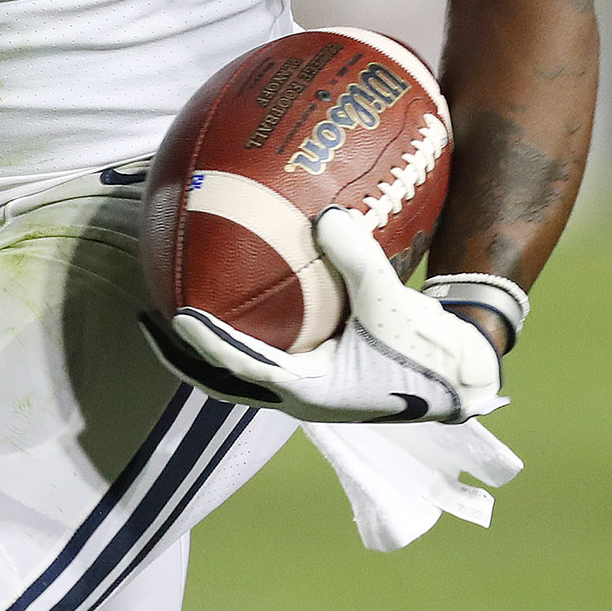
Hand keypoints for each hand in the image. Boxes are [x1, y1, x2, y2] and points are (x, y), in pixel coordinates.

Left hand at [147, 207, 506, 423]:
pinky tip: (245, 293)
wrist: (461, 377)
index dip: (208, 345)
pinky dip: (249, 331)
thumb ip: (358, 260)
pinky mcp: (322, 372)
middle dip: (185, 354)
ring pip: (243, 370)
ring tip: (180, 307)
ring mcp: (308, 387)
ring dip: (211, 345)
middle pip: (225, 379)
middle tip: (149, 319)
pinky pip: (271, 351)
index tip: (177, 318)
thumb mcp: (392, 304)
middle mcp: (300, 395)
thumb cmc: (427, 351)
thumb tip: (327, 215)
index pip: (243, 368)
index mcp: (310, 392)